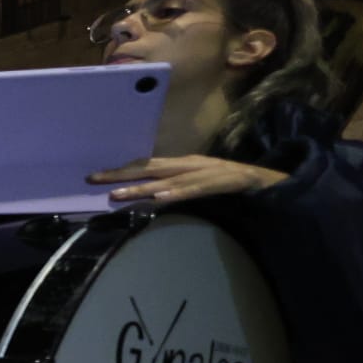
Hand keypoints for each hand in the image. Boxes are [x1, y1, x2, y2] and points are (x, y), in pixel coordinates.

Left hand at [92, 156, 287, 204]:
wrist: (269, 180)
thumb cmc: (228, 183)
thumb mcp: (196, 183)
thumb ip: (173, 187)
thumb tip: (145, 197)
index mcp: (183, 163)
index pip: (146, 165)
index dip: (120, 170)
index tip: (94, 177)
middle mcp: (190, 164)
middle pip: (150, 167)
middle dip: (121, 174)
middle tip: (94, 180)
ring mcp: (206, 172)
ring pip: (168, 180)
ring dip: (142, 188)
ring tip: (118, 195)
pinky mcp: (222, 182)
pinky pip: (197, 189)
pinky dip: (178, 193)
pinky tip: (161, 198)